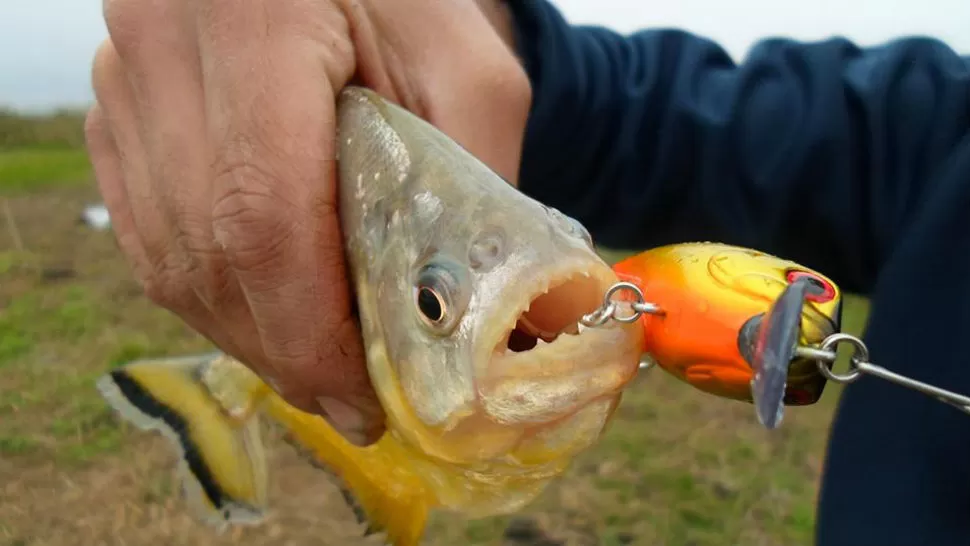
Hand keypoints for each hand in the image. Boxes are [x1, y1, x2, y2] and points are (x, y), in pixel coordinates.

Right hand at [86, 0, 530, 444]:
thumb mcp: (464, 65)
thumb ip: (472, 178)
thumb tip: (470, 316)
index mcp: (254, 17)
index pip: (261, 213)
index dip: (310, 328)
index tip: (360, 391)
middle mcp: (162, 44)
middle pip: (208, 251)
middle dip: (283, 348)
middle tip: (348, 399)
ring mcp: (124, 78)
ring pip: (169, 256)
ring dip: (247, 332)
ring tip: (314, 367)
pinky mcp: (117, 109)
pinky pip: (148, 233)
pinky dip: (209, 292)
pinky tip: (265, 314)